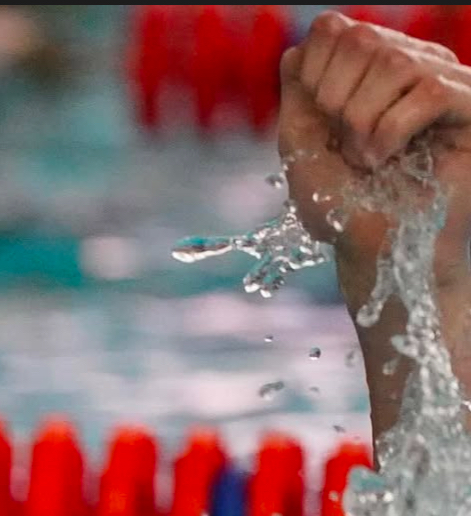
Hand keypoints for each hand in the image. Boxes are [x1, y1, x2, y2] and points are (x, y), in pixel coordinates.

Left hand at [279, 12, 470, 280]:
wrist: (376, 253)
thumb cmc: (344, 208)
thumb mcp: (302, 148)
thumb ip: (297, 95)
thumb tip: (296, 50)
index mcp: (370, 69)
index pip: (334, 29)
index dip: (314, 74)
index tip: (321, 124)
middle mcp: (411, 64)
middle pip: (361, 39)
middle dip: (336, 102)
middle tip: (346, 147)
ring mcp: (444, 81)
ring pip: (395, 62)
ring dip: (364, 122)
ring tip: (366, 160)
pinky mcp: (470, 106)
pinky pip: (430, 91)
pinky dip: (393, 132)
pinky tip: (386, 160)